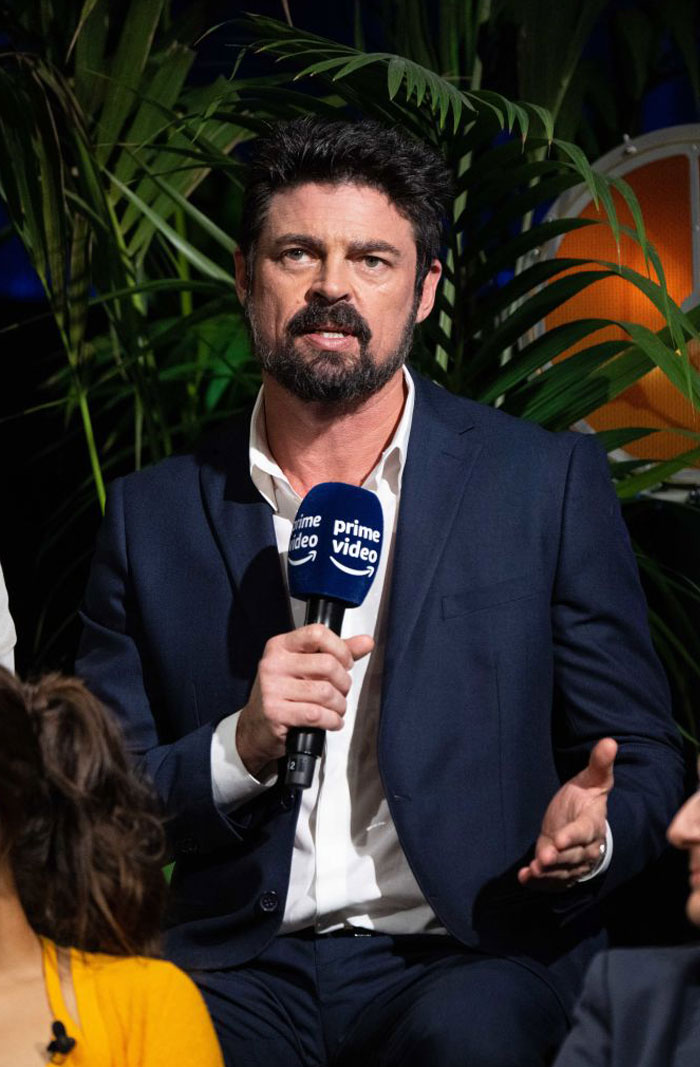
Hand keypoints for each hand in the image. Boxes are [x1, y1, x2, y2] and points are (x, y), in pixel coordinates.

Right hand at [236, 624, 373, 775]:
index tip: (345, 663)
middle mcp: (273, 663)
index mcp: (280, 646)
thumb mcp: (305, 666)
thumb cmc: (284, 693)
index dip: (340, 649)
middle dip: (343, 683)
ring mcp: (272, 688)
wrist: (255, 727)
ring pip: (325, 692)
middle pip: (327, 665)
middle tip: (341, 691)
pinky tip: (332, 722)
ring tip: (336, 709)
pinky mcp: (275, 712)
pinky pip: (317, 714)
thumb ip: (337, 652)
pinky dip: (332, 721)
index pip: (317, 633)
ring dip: (339, 705)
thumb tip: (367, 642)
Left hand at [517, 737, 616, 889]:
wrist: (580, 821)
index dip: (572, 837)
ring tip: (532, 870)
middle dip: (557, 858)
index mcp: (592, 824)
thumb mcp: (591, 780)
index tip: (559, 839)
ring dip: (547, 873)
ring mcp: (573, 862)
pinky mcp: (561, 872)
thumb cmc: (585, 798)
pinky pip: (552, 880)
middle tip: (542, 859)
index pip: (583, 832)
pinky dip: (538, 882)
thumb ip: (599, 764)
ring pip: (562, 871)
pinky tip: (524, 879)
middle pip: (572, 856)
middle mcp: (586, 847)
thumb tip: (610, 742)